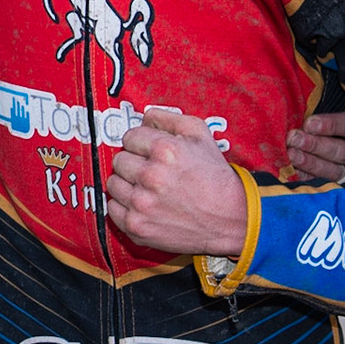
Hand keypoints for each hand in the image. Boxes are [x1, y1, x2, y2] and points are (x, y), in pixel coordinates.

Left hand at [106, 107, 246, 256]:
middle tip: (153, 172)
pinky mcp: (137, 226)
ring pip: (113, 183)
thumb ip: (168, 118)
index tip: (151, 153)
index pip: (129, 137)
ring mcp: (142, 204)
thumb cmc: (215, 177)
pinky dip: (125, 206)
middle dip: (134, 163)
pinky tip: (145, 205)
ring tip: (150, 189)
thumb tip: (143, 117)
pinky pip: (112, 208)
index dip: (141, 144)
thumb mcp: (201, 134)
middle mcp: (151, 177)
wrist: (232, 219)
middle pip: (119, 160)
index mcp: (165, 150)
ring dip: (128, 184)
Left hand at [287, 109, 344, 180]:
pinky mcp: (325, 181)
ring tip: (291, 154)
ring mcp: (339, 167)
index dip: (330, 125)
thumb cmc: (301, 114)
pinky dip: (304, 177)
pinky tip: (290, 170)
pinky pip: (319, 183)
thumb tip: (292, 97)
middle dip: (315, 145)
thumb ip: (305, 103)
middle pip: (341, 150)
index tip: (308, 123)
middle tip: (294, 138)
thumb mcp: (307, 106)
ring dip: (310, 162)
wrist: (292, 133)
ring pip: (333, 170)